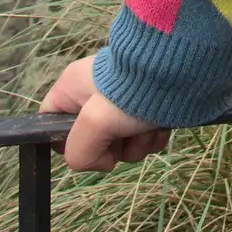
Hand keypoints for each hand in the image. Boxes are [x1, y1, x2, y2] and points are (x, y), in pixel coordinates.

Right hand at [40, 56, 171, 171]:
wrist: (182, 70)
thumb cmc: (133, 90)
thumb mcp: (94, 124)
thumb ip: (79, 152)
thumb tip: (101, 162)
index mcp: (72, 86)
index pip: (48, 123)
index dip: (64, 144)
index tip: (87, 146)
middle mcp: (94, 91)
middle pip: (90, 140)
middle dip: (113, 147)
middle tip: (124, 135)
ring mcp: (122, 99)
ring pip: (120, 142)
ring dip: (137, 144)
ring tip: (148, 126)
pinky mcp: (146, 104)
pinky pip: (141, 135)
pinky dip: (152, 136)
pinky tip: (162, 125)